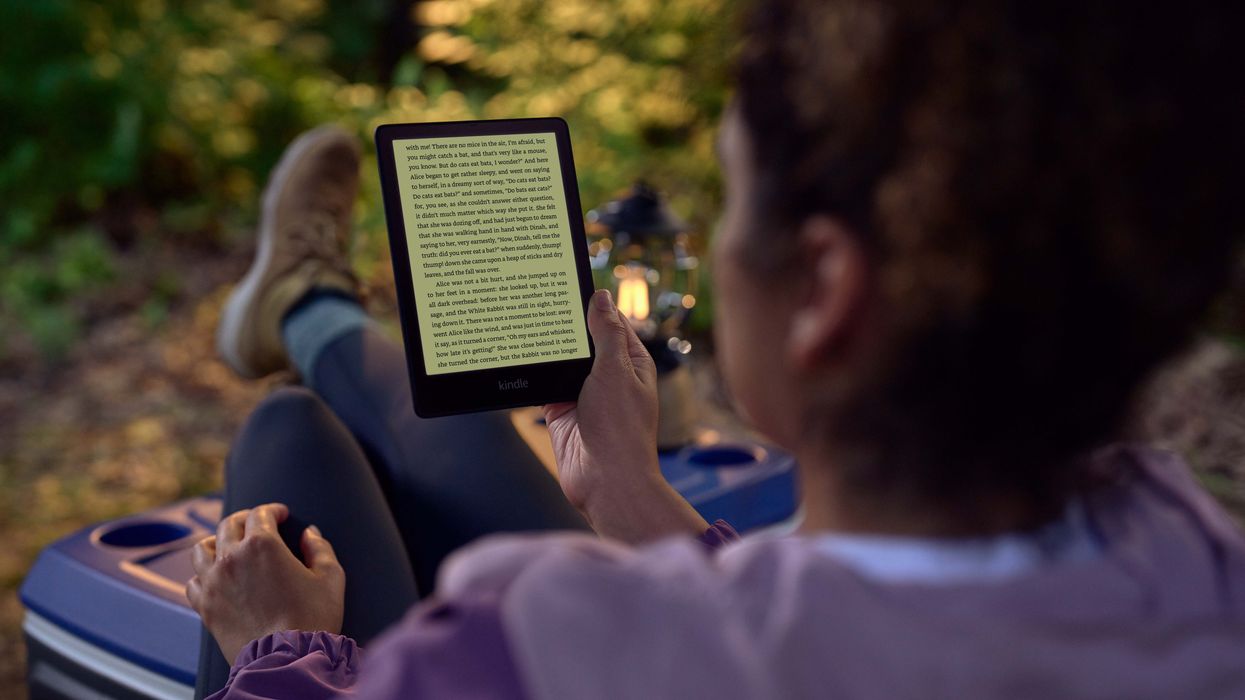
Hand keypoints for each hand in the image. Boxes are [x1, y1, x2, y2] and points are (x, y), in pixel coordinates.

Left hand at [186, 503, 344, 664]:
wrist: (286, 659)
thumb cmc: (312, 619)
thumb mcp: (330, 578)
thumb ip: (320, 549)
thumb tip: (310, 533)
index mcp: (262, 545)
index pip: (261, 514)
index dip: (273, 510)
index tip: (281, 514)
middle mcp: (232, 557)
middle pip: (229, 524)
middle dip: (245, 519)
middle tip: (256, 522)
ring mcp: (213, 582)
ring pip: (202, 548)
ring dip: (216, 541)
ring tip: (227, 545)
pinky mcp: (205, 607)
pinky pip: (193, 582)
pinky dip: (202, 576)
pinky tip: (215, 578)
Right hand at [544, 289, 707, 543]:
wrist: (606, 481)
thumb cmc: (621, 429)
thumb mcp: (616, 370)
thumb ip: (606, 332)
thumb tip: (601, 297)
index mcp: (631, 363)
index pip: (611, 322)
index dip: (592, 305)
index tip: (567, 284)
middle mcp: (609, 377)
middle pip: (583, 341)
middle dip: (564, 325)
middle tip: (536, 298)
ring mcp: (584, 395)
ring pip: (561, 362)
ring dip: (548, 350)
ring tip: (522, 321)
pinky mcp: (561, 411)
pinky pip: (544, 385)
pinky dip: (534, 373)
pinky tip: (517, 356)